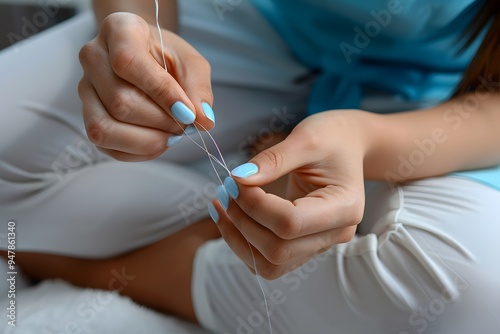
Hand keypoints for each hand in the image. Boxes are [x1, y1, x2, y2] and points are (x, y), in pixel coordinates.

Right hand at [78, 12, 214, 160]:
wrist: (149, 60)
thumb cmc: (167, 57)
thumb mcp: (190, 62)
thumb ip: (198, 88)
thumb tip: (202, 120)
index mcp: (119, 31)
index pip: (128, 63)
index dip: (161, 93)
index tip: (188, 113)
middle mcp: (93, 58)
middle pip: (119, 102)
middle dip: (160, 121)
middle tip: (185, 123)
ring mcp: (86, 91)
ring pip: (105, 128)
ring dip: (147, 140)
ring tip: (172, 134)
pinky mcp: (89, 118)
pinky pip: (108, 146)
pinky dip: (139, 151)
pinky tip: (158, 141)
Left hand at [210, 110, 374, 278]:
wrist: (348, 145)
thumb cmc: (332, 138)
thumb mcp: (306, 138)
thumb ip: (273, 160)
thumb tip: (238, 179)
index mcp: (344, 208)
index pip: (290, 224)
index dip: (254, 205)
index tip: (234, 180)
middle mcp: (335, 234)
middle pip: (278, 250)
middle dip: (243, 222)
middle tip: (227, 189)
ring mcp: (319, 244)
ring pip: (270, 265)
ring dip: (238, 240)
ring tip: (221, 206)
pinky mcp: (303, 245)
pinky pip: (269, 261)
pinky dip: (243, 244)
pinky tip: (230, 218)